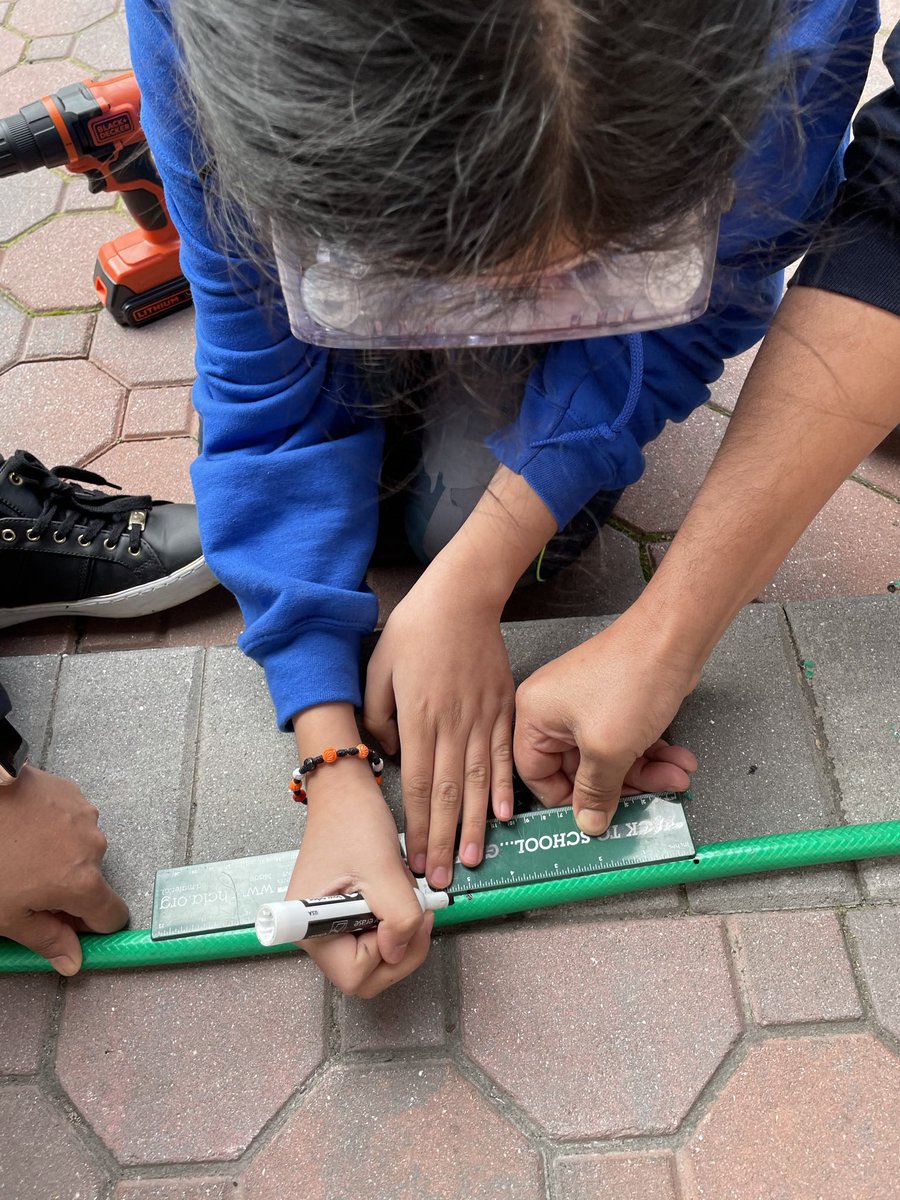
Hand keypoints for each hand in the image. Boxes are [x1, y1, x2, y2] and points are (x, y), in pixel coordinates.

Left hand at [0, 765, 128, 973]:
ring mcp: (85, 815)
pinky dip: (55, 827)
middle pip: (94, 881)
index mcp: (83, 883)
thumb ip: (47, 940)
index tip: (65, 924)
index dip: (89, 927)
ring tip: (24, 851)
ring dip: (62, 855)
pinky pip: (73, 820)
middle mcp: (94, 847)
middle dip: (68, 887)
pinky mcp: (71, 792)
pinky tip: (27, 827)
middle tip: (29, 885)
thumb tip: (73, 961)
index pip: (113, 917)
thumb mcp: (7, 916)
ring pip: (83, 849)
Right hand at [288, 771, 431, 997]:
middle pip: (366, 973)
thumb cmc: (355, 823)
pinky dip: (393, 917)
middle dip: (401, 947)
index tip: (408, 917)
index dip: (389, 955)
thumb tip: (398, 953)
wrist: (345, 791)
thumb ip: (398, 917)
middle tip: (419, 910)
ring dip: (400, 928)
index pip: (356, 976)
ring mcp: (327, 925)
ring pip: (374, 954)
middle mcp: (314, 934)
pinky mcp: (341, 914)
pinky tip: (395, 890)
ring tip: (403, 890)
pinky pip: (374, 933)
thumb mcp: (385, 870)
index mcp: (311, 929)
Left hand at [364, 563, 515, 888]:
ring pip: (479, 783)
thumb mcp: (378, 668)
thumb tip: (388, 753)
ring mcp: (482, 719)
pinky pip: (504, 756)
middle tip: (443, 879)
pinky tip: (506, 816)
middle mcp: (452, 726)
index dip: (417, 828)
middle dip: (443, 841)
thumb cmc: (416, 629)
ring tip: (473, 860)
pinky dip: (506, 788)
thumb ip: (379, 716)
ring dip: (475, 825)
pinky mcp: (502, 709)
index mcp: (419, 718)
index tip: (415, 861)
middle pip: (448, 794)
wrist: (462, 596)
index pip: (417, 786)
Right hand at [514, 611, 699, 833]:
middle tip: (647, 798)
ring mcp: (586, 705)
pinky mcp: (614, 702)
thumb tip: (588, 823)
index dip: (566, 799)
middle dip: (622, 785)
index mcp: (535, 714)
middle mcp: (555, 709)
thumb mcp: (608, 750)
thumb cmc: (632, 677)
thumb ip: (596, 792)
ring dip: (645, 772)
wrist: (674, 637)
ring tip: (676, 776)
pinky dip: (651, 753)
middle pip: (580, 769)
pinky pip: (627, 741)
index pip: (536, 774)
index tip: (594, 816)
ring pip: (610, 757)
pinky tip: (677, 759)